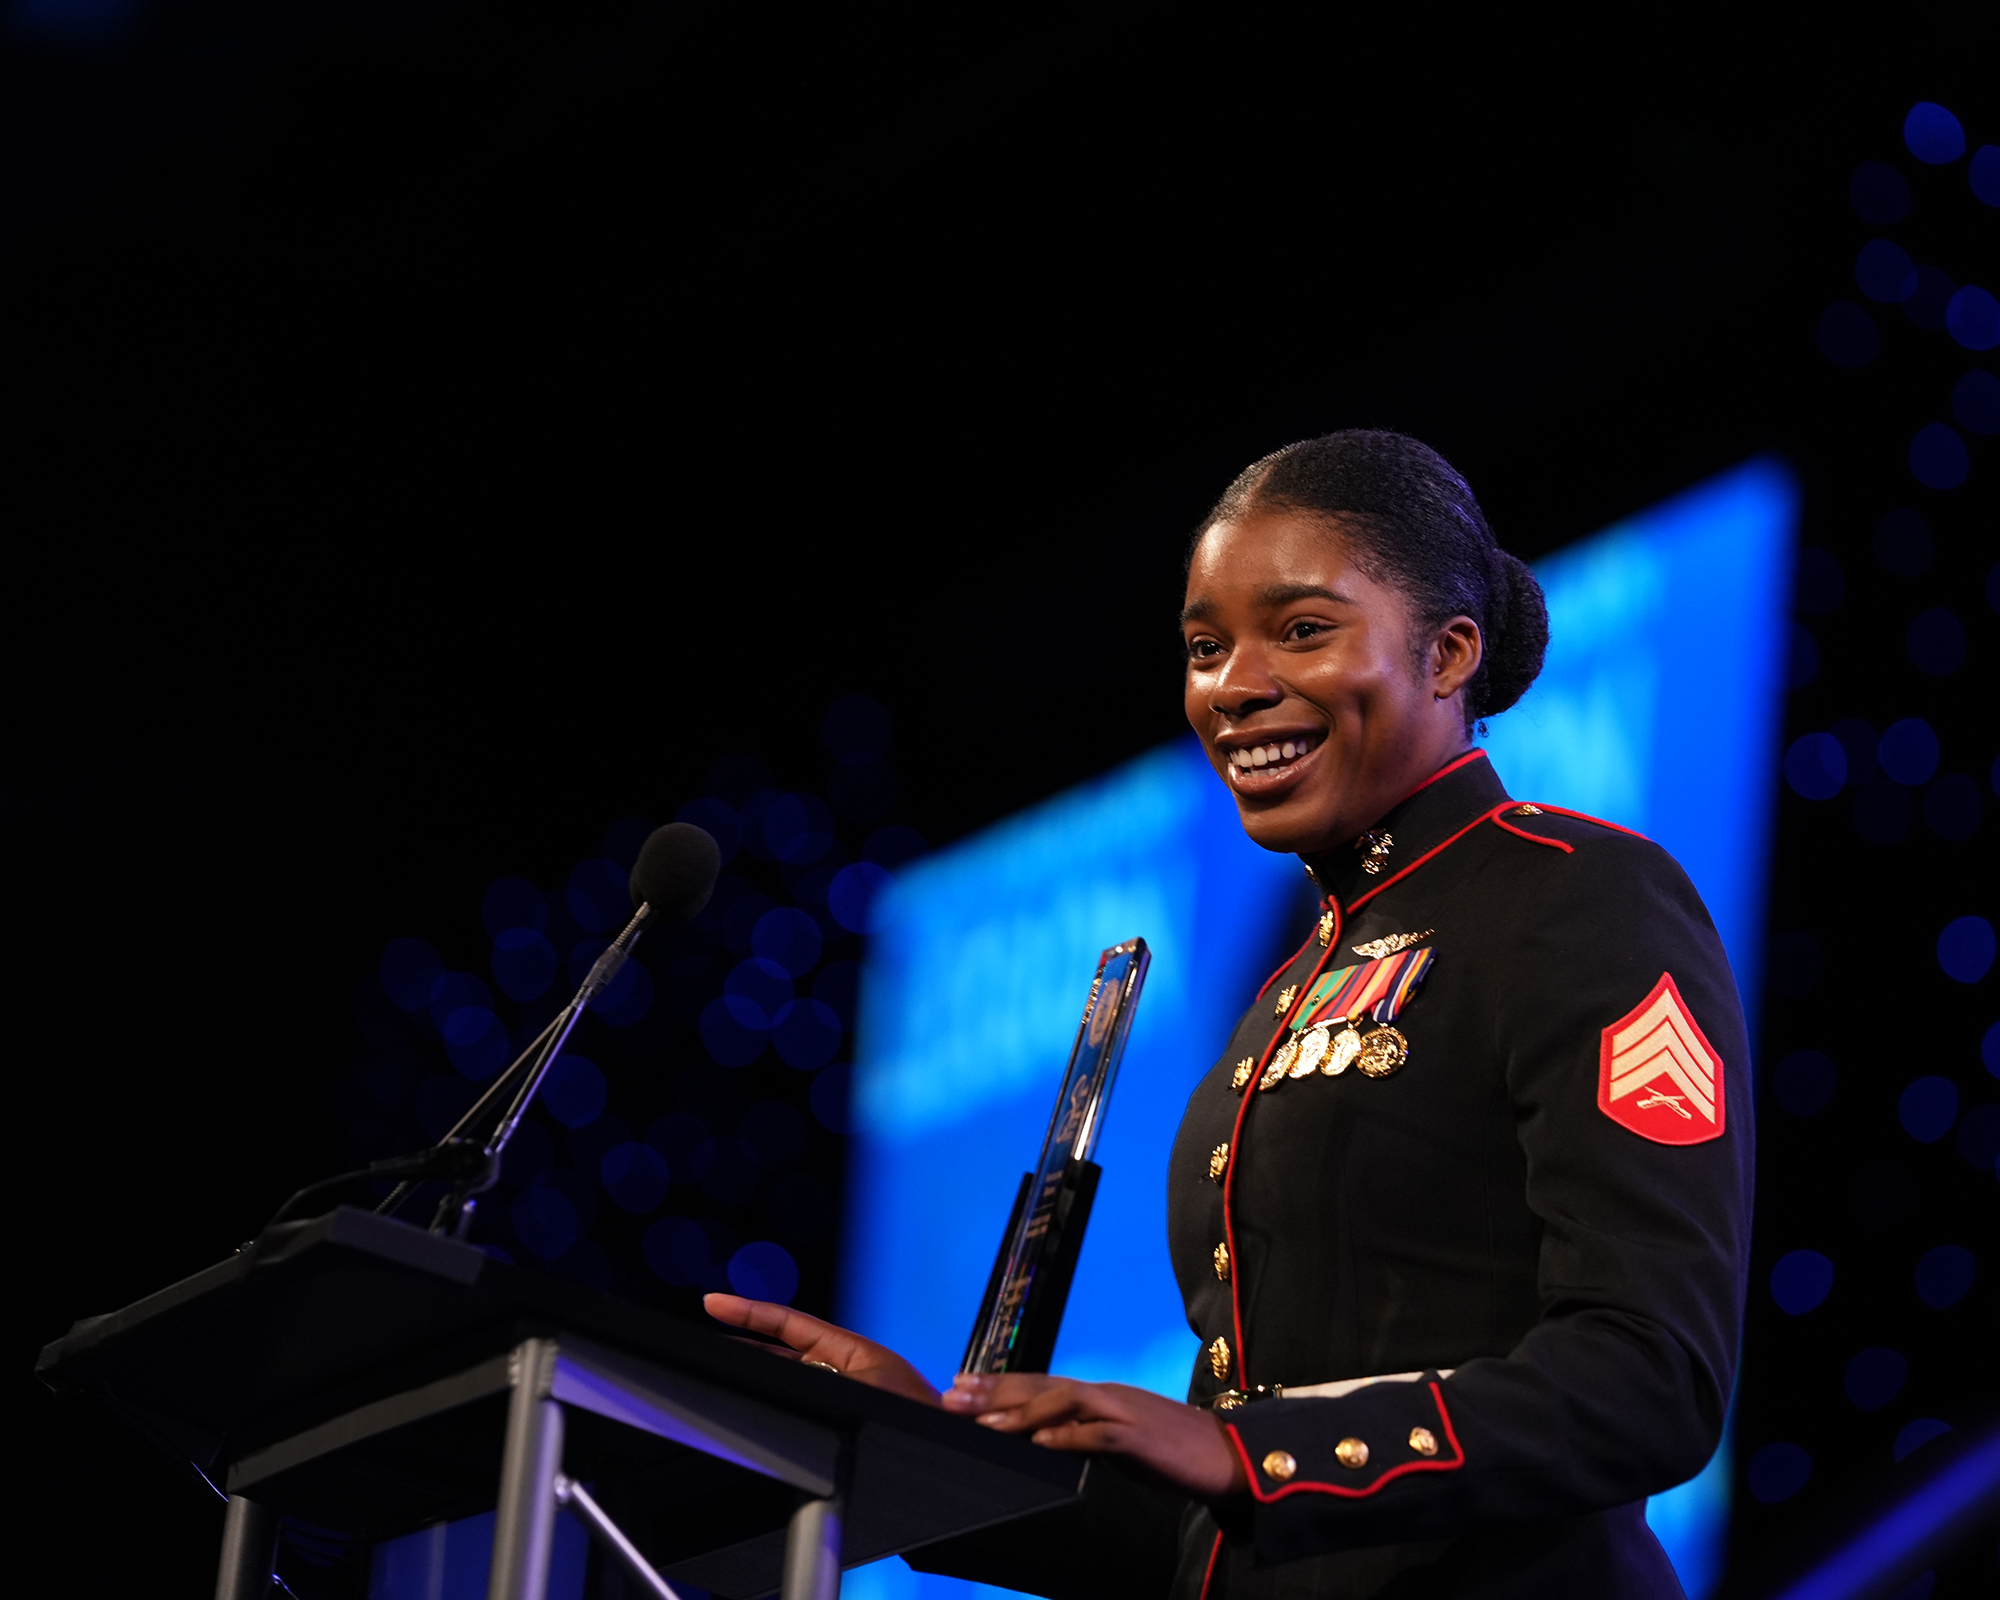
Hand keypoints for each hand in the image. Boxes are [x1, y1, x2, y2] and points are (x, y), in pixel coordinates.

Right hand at [703, 1293, 941, 1406]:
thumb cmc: (923, 1416)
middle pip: (781, 1346)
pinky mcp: (839, 1410)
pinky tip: (750, 1395)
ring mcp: (839, 1389)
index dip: (750, 1311)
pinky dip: (771, 1390)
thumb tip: (794, 1370)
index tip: (714, 1301)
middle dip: (744, 1336)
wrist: (952, 1442)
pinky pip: (797, 1395)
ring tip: (718, 1360)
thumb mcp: (874, 1390)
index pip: (790, 1324)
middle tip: (706, 1330)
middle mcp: (842, 1365)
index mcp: (852, 1350)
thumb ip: (832, 1378)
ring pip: (785, 1372)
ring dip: (754, 1365)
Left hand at [942, 1373, 1248, 1500]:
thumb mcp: (1117, 1440)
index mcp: (1097, 1395)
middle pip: (1040, 1386)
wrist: (1227, 1453)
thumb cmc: (1170, 1451)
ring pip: (1063, 1402)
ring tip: (984, 1425)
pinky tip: (1042, 1443)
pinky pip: (1100, 1434)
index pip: (1038, 1384)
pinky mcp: (1140, 1436)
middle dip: (993, 1392)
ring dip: (1021, 1413)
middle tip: (950, 1397)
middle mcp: (1104, 1394)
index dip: (997, 1384)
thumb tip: (1044, 1443)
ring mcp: (1122, 1410)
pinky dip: (1069, 1437)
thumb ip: (1083, 1435)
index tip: (958, 1385)